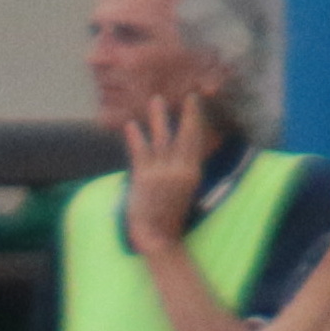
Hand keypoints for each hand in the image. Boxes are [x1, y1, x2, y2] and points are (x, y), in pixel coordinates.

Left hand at [121, 96, 207, 256]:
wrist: (158, 235)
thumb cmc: (169, 213)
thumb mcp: (184, 189)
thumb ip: (182, 169)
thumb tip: (180, 151)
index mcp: (193, 173)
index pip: (198, 142)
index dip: (198, 123)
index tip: (198, 106)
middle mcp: (181, 170)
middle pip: (187, 135)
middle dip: (189, 114)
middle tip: (188, 95)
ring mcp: (163, 172)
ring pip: (162, 139)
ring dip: (159, 118)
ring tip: (156, 99)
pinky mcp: (144, 177)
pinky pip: (140, 152)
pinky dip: (135, 137)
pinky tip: (131, 124)